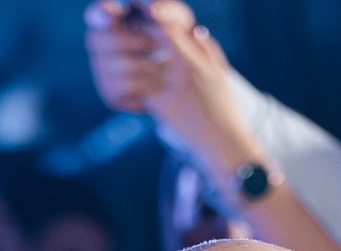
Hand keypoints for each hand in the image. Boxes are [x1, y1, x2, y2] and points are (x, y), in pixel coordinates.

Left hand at [88, 3, 254, 174]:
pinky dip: (128, 84)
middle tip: (121, 35)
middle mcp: (181, 69)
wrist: (222, 141)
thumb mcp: (220, 73)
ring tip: (117, 58)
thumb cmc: (223, 108)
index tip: (141, 19)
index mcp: (195, 57)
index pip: (168, 27)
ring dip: (126, 59)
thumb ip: (208, 49)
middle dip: (133, 36)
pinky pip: (137, 89)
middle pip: (149, 41)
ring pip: (139, 63)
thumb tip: (196, 30)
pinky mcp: (161, 106)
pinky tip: (124, 84)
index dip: (151, 20)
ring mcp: (170, 87)